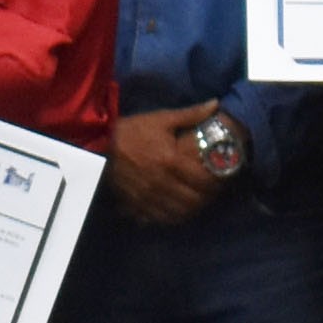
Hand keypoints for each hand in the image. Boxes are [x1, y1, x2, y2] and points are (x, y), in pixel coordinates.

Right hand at [107, 101, 223, 224]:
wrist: (99, 145)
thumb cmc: (132, 130)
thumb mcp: (162, 118)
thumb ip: (191, 114)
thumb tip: (216, 104)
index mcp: (172, 161)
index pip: (204, 181)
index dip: (218, 183)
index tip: (223, 179)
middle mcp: (163, 183)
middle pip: (195, 201)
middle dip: (208, 198)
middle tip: (213, 192)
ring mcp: (150, 197)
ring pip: (180, 213)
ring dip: (193, 210)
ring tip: (198, 202)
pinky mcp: (137, 205)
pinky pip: (161, 218)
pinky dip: (172, 217)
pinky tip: (177, 210)